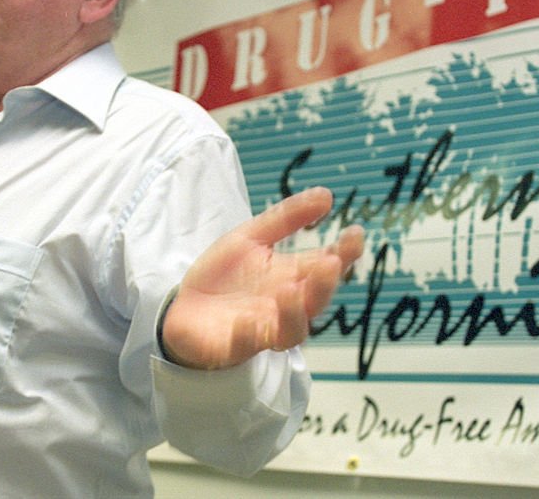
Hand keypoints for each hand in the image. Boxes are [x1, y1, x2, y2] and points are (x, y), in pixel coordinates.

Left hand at [160, 187, 363, 369]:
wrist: (184, 308)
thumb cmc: (225, 275)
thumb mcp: (251, 236)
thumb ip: (286, 217)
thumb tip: (326, 194)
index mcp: (294, 276)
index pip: (328, 264)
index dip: (345, 251)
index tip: (354, 233)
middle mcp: (287, 304)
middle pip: (317, 299)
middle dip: (326, 283)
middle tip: (332, 262)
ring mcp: (265, 326)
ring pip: (293, 330)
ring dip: (294, 312)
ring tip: (291, 291)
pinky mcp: (237, 345)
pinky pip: (248, 343)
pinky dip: (250, 333)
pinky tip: (247, 319)